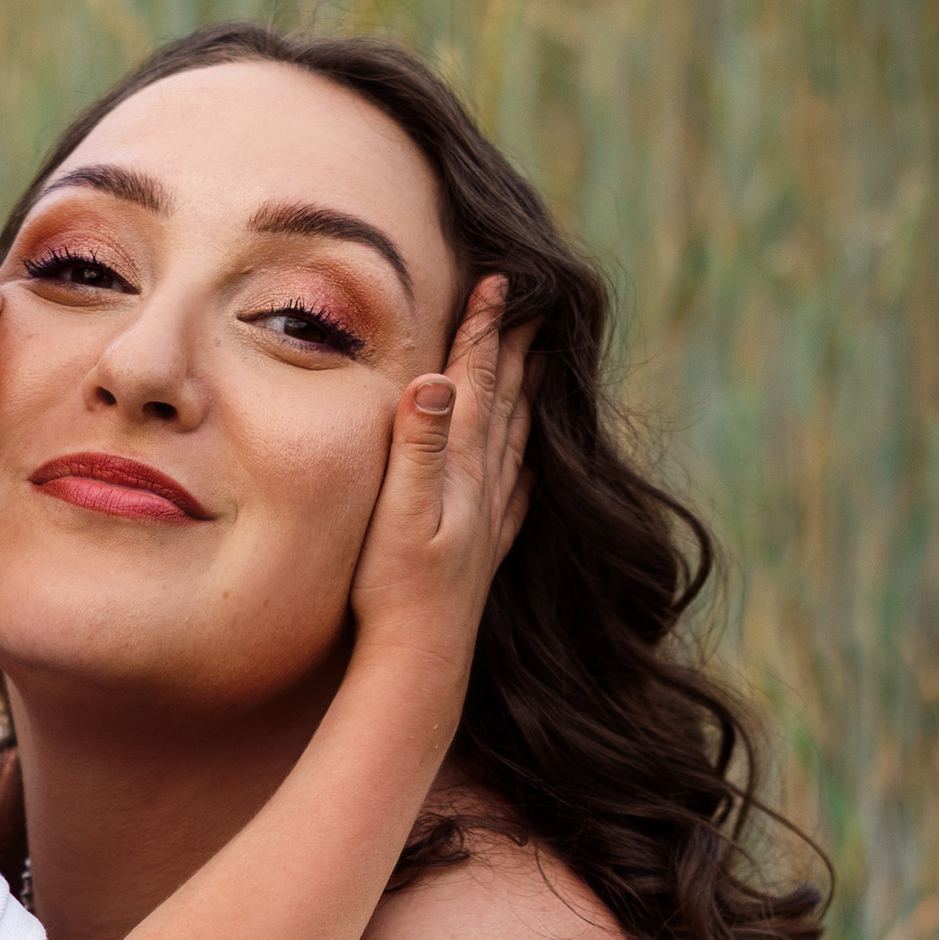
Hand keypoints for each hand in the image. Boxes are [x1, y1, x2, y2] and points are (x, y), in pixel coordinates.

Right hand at [345, 275, 535, 659]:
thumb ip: (419, 444)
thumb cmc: (396, 588)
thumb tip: (435, 378)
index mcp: (461, 468)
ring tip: (542, 359)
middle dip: (514, 347)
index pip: (475, 382)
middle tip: (534, 301)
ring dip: (527, 392)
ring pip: (517, 437)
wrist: (421, 658)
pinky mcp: (486, 548)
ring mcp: (489, 517)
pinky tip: (534, 459)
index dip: (484, 330)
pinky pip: (517, 488)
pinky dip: (528, 459)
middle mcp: (484, 486)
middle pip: (505, 400)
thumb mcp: (398, 510)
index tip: (499, 281)